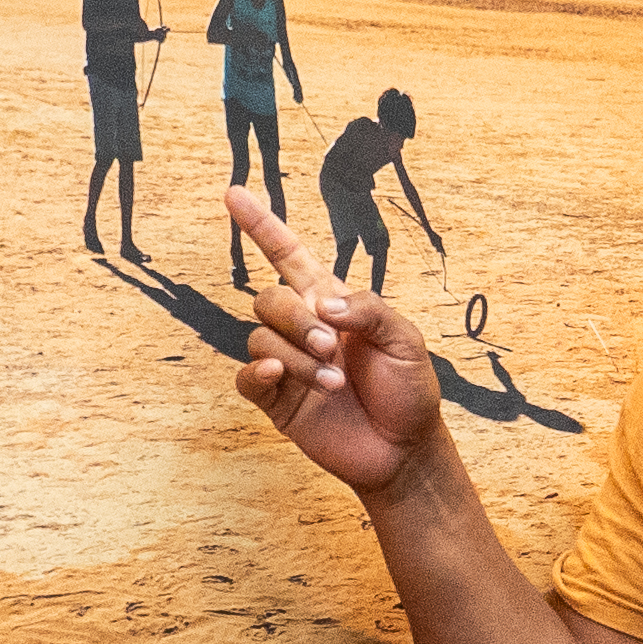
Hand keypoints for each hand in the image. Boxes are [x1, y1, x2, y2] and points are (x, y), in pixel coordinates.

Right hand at [226, 185, 444, 497]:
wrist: (405, 449)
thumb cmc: (408, 390)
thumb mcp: (405, 339)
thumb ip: (367, 309)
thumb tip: (321, 304)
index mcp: (332, 303)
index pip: (288, 255)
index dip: (262, 226)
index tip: (234, 194)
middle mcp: (304, 329)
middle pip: (269, 298)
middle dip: (296, 319)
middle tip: (331, 347)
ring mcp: (287, 364)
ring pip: (261, 337)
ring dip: (297, 357)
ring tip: (333, 382)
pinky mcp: (277, 400)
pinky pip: (246, 376)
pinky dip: (257, 371)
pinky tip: (278, 375)